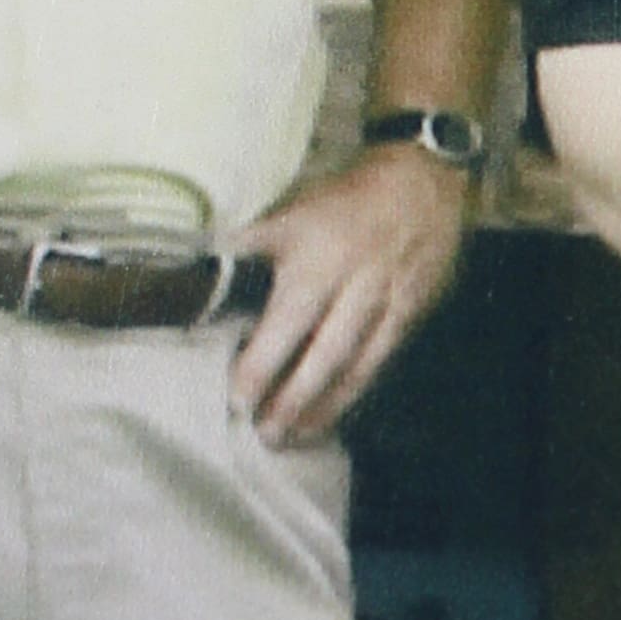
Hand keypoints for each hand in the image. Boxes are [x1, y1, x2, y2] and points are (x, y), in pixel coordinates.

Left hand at [230, 145, 475, 445]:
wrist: (422, 183)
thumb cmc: (346, 200)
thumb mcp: (293, 208)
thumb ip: (251, 242)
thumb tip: (197, 263)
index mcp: (319, 256)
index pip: (287, 320)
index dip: (263, 362)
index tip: (237, 397)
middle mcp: (354, 283)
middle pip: (323, 352)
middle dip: (293, 397)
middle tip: (263, 432)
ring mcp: (386, 302)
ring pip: (355, 364)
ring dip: (323, 405)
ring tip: (292, 436)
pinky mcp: (409, 314)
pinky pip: (380, 361)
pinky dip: (355, 391)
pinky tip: (332, 414)